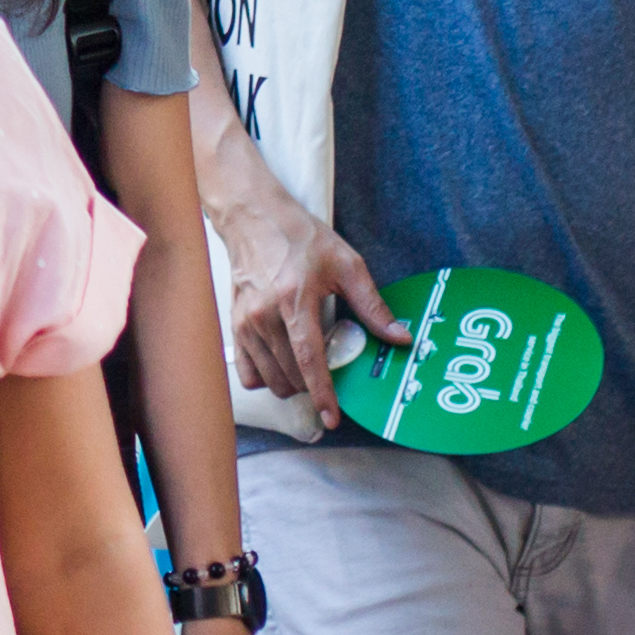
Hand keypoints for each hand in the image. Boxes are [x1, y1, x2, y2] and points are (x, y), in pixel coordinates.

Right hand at [204, 178, 398, 426]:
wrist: (253, 217)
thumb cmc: (300, 237)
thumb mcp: (345, 264)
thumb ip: (372, 305)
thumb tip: (400, 338)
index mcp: (294, 301)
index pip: (309, 360)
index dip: (322, 394)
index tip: (332, 418)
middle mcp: (264, 316)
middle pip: (290, 376)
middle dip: (313, 387)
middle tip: (330, 374)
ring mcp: (245, 322)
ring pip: (270, 379)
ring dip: (292, 384)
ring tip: (308, 368)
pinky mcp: (234, 325)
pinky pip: (248, 372)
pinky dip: (266, 377)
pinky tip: (281, 364)